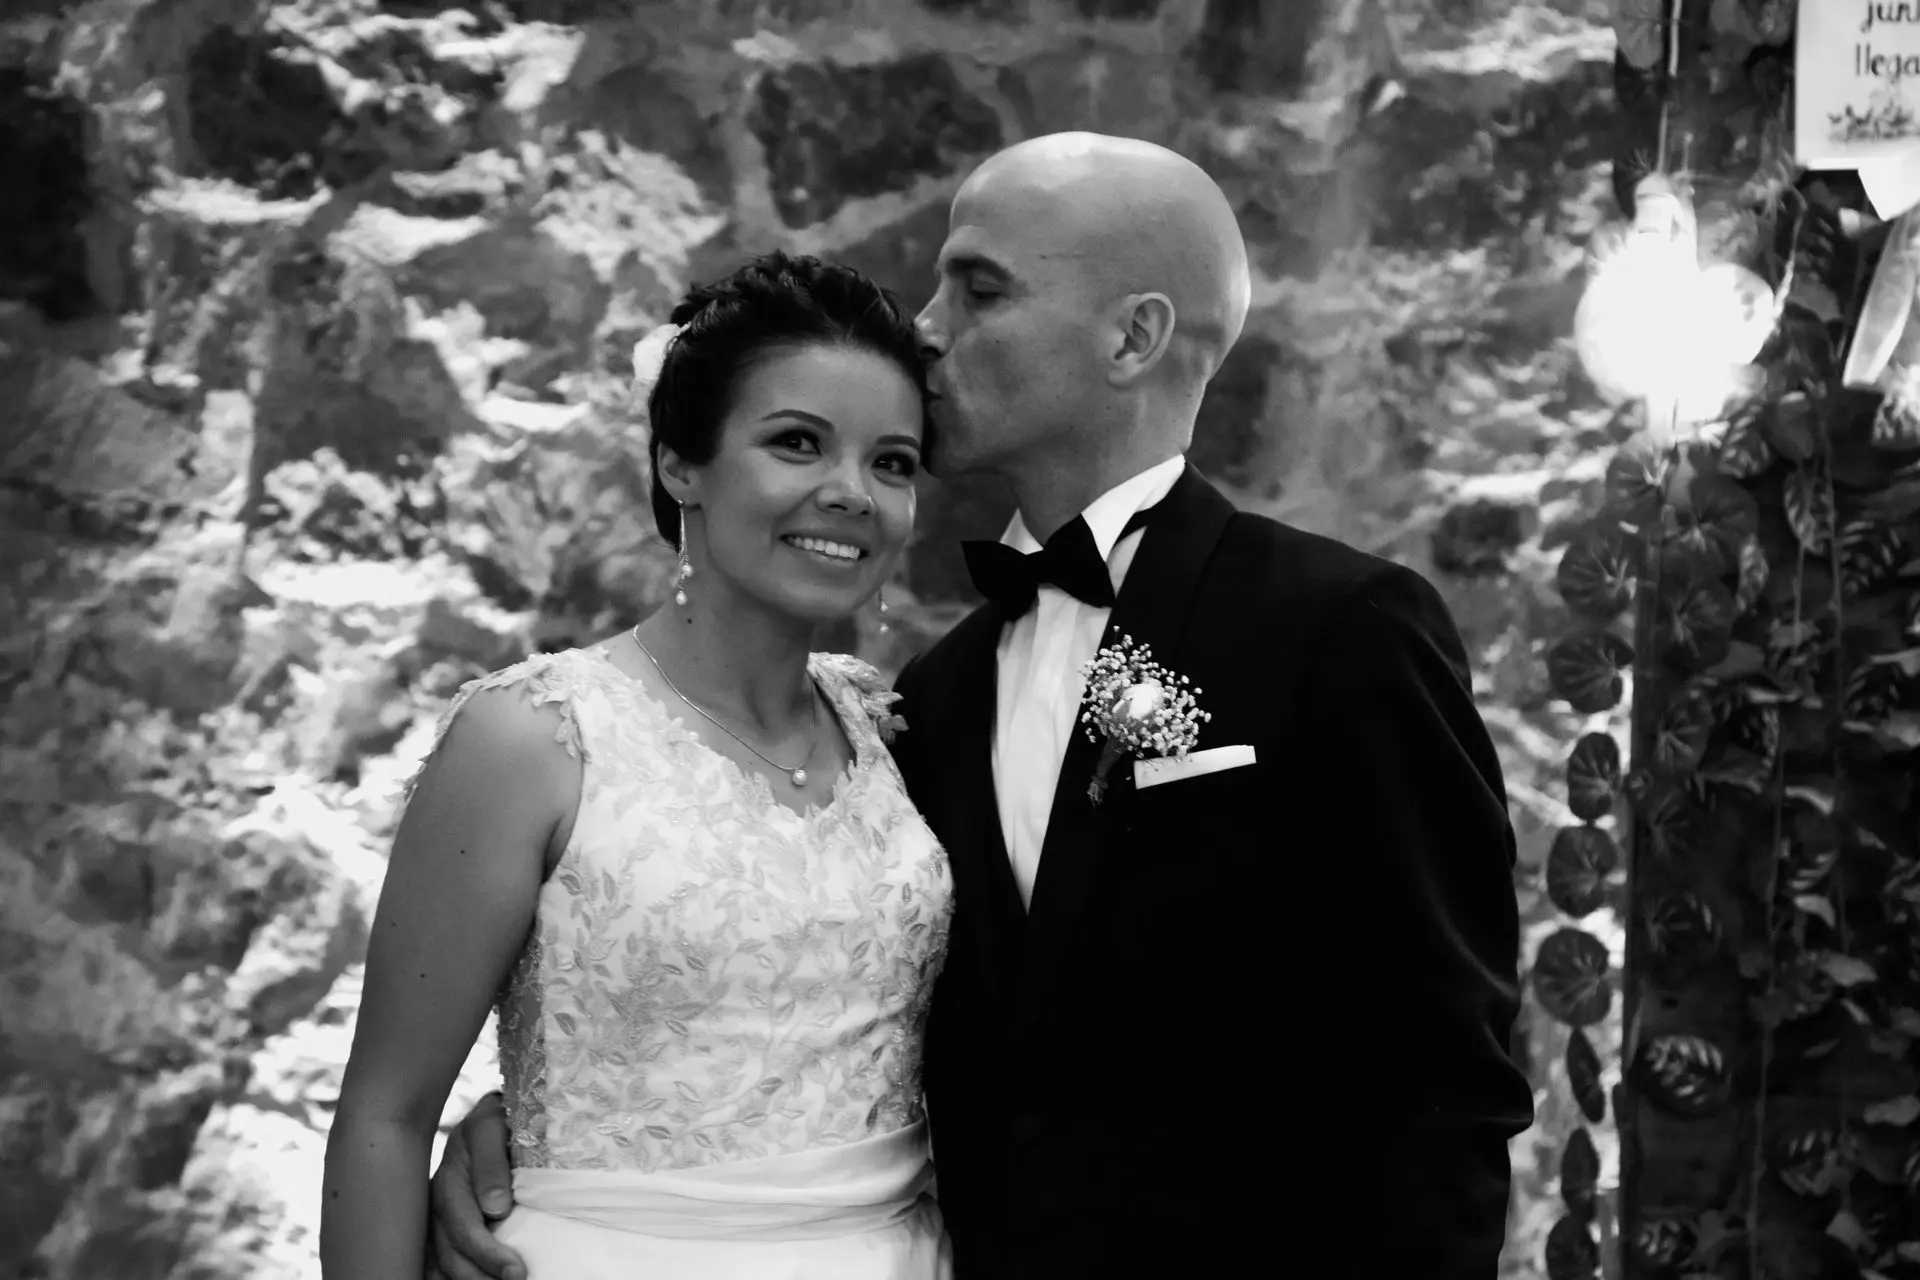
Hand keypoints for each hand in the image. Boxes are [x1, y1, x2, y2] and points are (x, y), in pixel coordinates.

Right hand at [425, 1093, 525, 1279]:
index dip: (487, 1253)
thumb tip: (496, 1208)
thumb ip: (492, 1164)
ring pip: (439, 1262)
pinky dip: (449, 1275)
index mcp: (448, 1181)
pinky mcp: (438, 1227)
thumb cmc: (494, 1123)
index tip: (516, 1271)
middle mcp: (435, 1204)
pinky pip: (435, 1260)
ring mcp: (433, 1218)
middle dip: (481, 1275)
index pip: (463, 1227)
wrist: (483, 1120)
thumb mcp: (492, 1127)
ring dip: (467, 1278)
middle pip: (449, 1253)